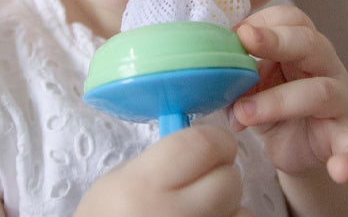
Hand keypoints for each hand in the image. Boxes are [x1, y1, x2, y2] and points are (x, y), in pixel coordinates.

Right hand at [75, 125, 252, 216]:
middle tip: (206, 176)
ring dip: (229, 204)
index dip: (216, 139)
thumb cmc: (107, 216)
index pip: (203, 145)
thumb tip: (201, 145)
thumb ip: (161, 159)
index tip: (214, 143)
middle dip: (224, 172)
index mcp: (144, 183)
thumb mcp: (119, 180)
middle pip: (228, 179)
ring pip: (241, 210)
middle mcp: (172, 214)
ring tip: (201, 207)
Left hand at [231, 5, 347, 183]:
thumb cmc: (271, 101)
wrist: (296, 145)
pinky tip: (341, 171)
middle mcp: (324, 65)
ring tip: (243, 113)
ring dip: (277, 101)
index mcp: (300, 44)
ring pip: (319, 90)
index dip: (262, 20)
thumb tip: (208, 74)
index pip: (290, 18)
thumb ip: (237, 73)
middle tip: (244, 41)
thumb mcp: (252, 82)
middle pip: (308, 42)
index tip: (234, 33)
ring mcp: (339, 99)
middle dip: (275, 40)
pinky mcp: (345, 136)